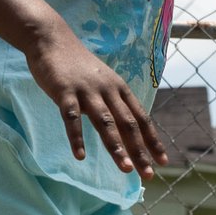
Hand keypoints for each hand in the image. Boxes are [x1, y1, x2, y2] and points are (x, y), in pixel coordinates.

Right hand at [25, 24, 168, 177]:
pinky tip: (80, 156)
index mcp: (119, 89)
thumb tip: (125, 126)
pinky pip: (72, 118)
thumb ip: (112, 102)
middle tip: (148, 175)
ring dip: (116, 147)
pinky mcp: (65, 92)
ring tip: (126, 168)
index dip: (153, 141)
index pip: (141, 118)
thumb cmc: (78, 65)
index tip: (163, 161)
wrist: (52, 39)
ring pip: (105, 122)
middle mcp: (108, 90)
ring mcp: (87, 91)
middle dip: (140, 151)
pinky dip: (76, 138)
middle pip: (128, 124)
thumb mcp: (102, 81)